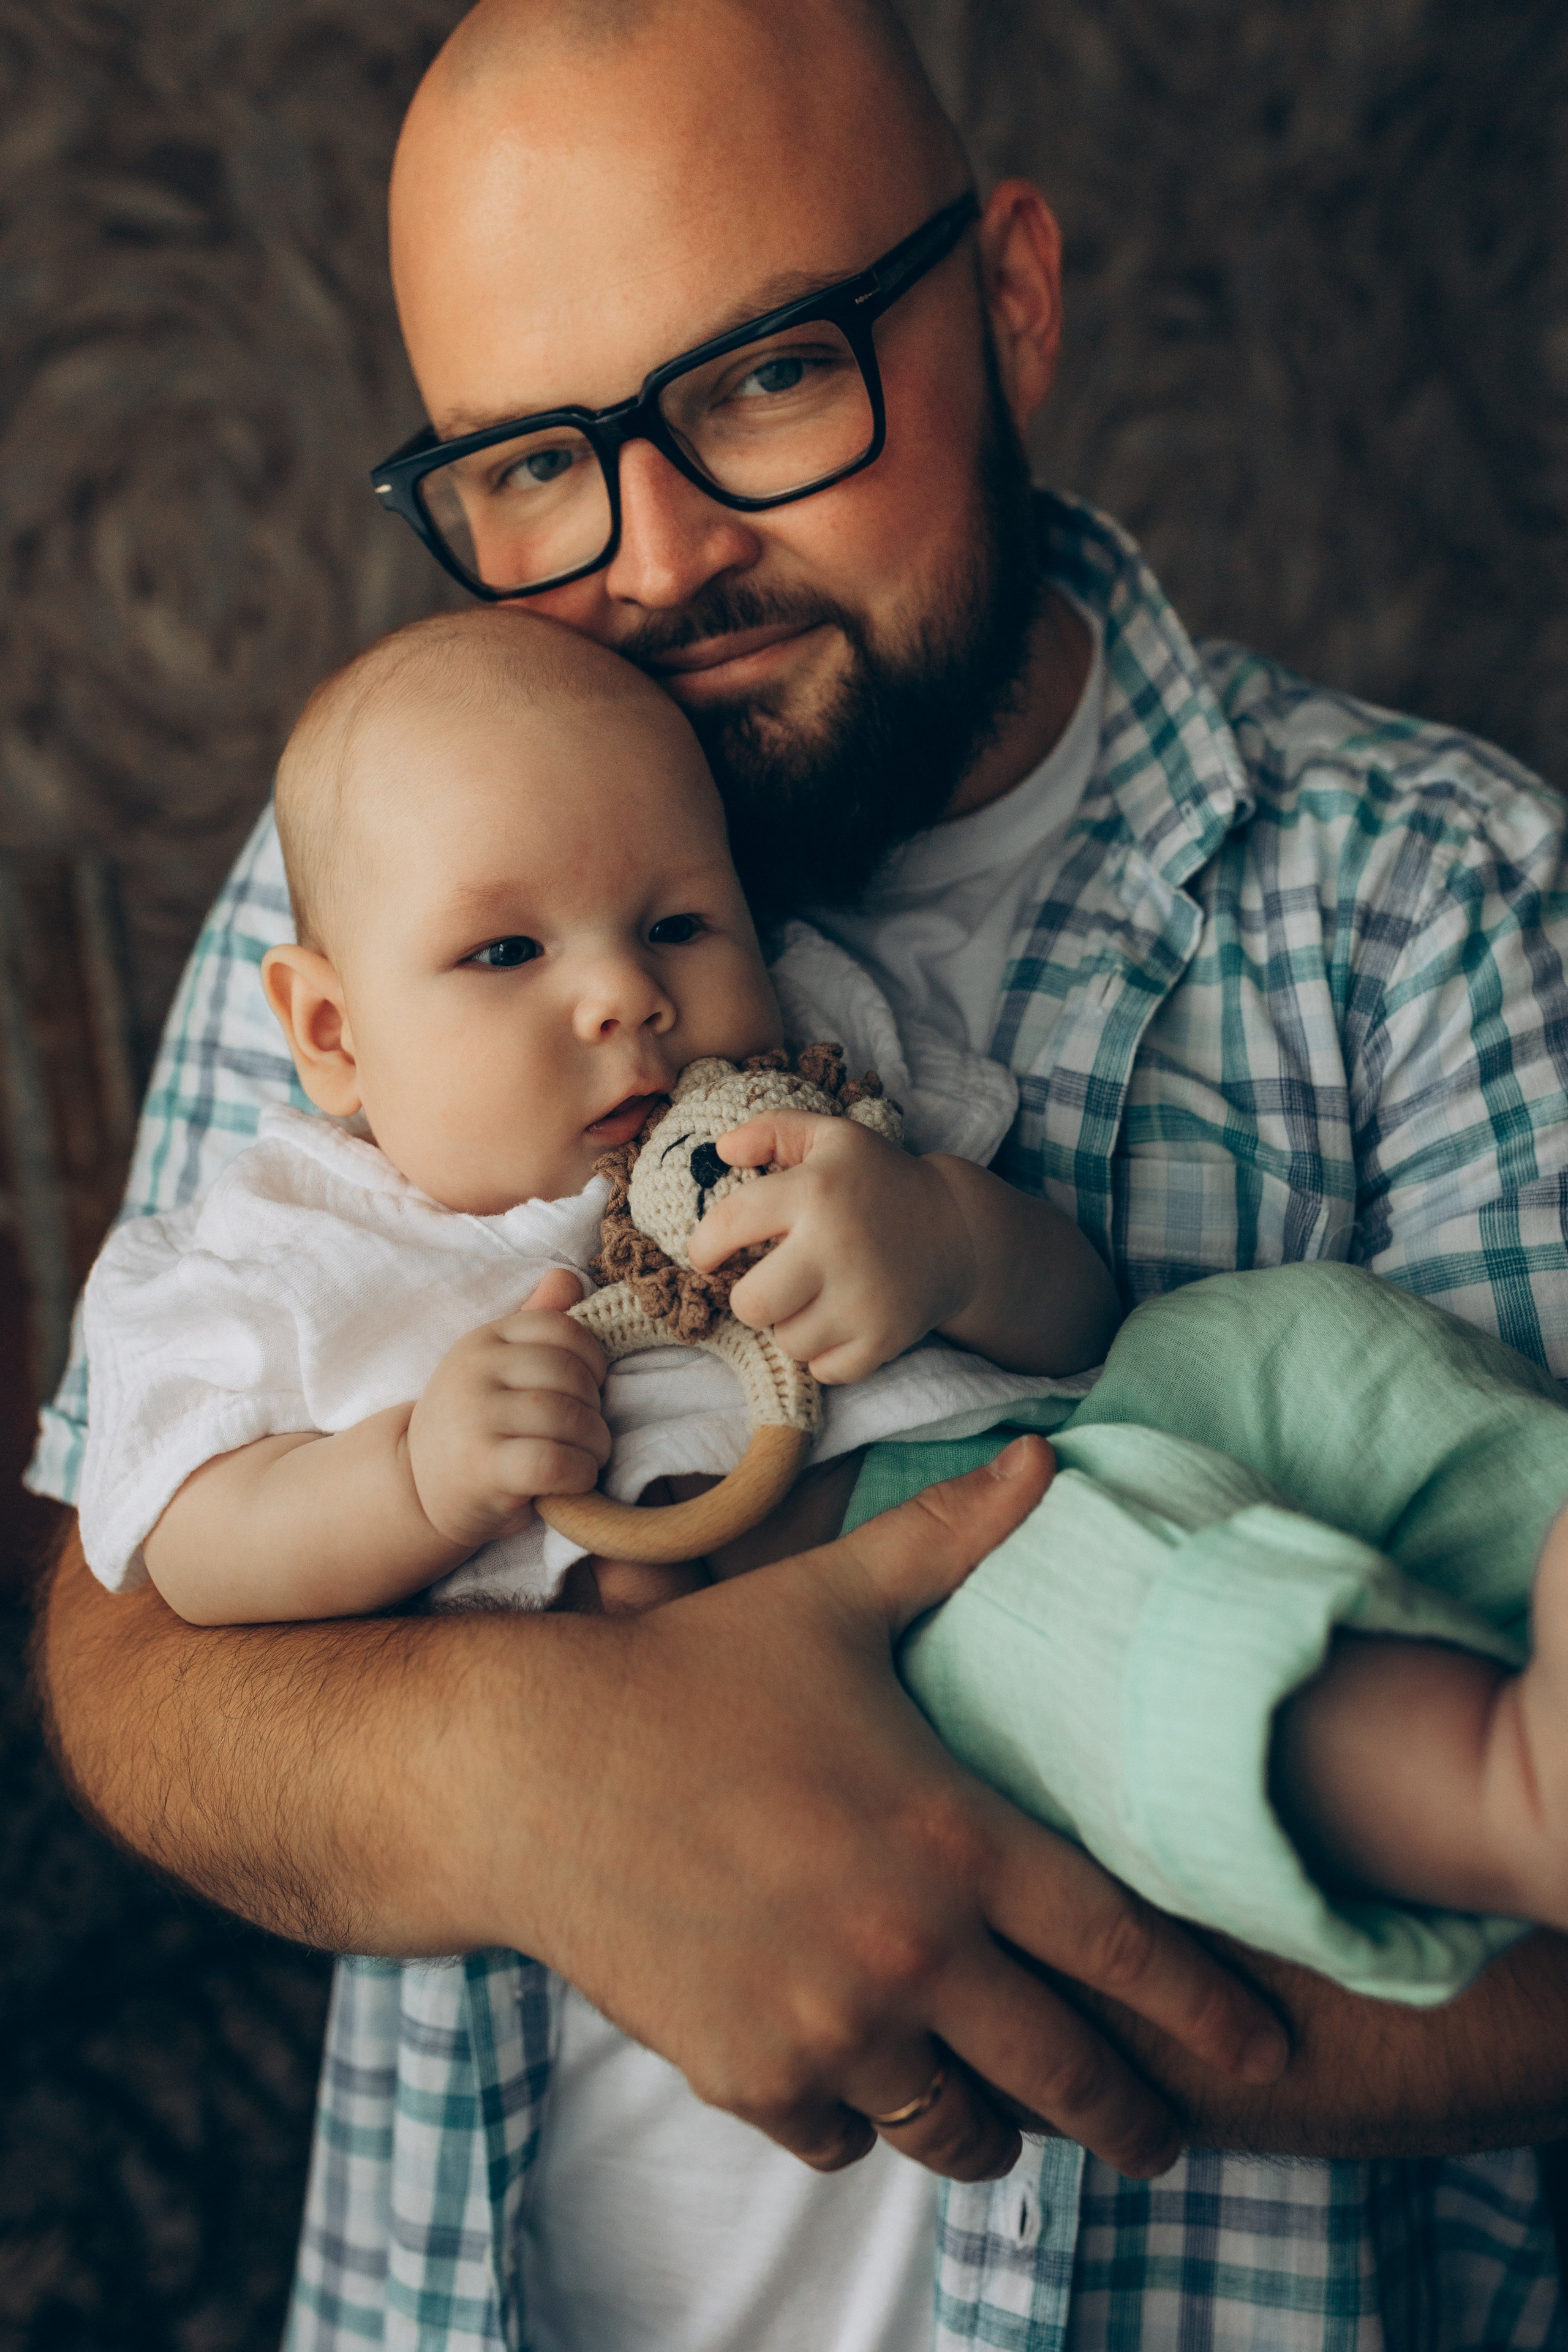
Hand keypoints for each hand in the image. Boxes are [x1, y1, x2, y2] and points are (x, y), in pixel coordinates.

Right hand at [405, 1268, 609, 1549]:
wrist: (415, 1484)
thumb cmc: (473, 1422)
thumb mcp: (494, 1365)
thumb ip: (533, 1322)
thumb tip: (568, 1277)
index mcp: (483, 1339)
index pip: (560, 1328)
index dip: (592, 1358)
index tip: (591, 1386)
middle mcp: (475, 1371)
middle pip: (569, 1375)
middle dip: (596, 1406)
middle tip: (591, 1430)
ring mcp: (475, 1418)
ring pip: (567, 1418)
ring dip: (595, 1443)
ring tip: (588, 1455)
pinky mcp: (482, 1468)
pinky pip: (555, 1461)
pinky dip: (580, 1472)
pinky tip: (575, 1478)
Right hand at [525, 1437, 1287, 2182]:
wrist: (531, 1767)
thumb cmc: (692, 1672)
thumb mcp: (831, 1597)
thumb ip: (952, 1539)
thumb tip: (1046, 1455)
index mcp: (953, 1837)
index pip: (1122, 1950)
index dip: (1205, 2012)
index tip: (1262, 2053)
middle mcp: (910, 1950)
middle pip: (1064, 2073)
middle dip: (1131, 2120)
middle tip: (1164, 2143)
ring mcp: (828, 2025)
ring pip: (958, 2129)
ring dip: (996, 2132)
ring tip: (1011, 2125)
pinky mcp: (748, 2072)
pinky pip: (845, 2138)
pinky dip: (867, 2122)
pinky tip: (868, 2089)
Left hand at [688, 1109, 974, 1381]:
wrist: (958, 1229)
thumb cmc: (879, 1181)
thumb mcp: (831, 1138)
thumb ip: (772, 1130)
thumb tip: (722, 1149)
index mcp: (815, 1191)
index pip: (728, 1225)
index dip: (703, 1246)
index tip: (708, 1253)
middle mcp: (836, 1247)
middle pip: (750, 1305)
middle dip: (751, 1296)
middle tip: (772, 1281)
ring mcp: (863, 1300)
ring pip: (787, 1341)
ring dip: (792, 1324)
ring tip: (815, 1297)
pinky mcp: (885, 1339)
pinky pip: (824, 1370)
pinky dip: (826, 1353)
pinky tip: (840, 1320)